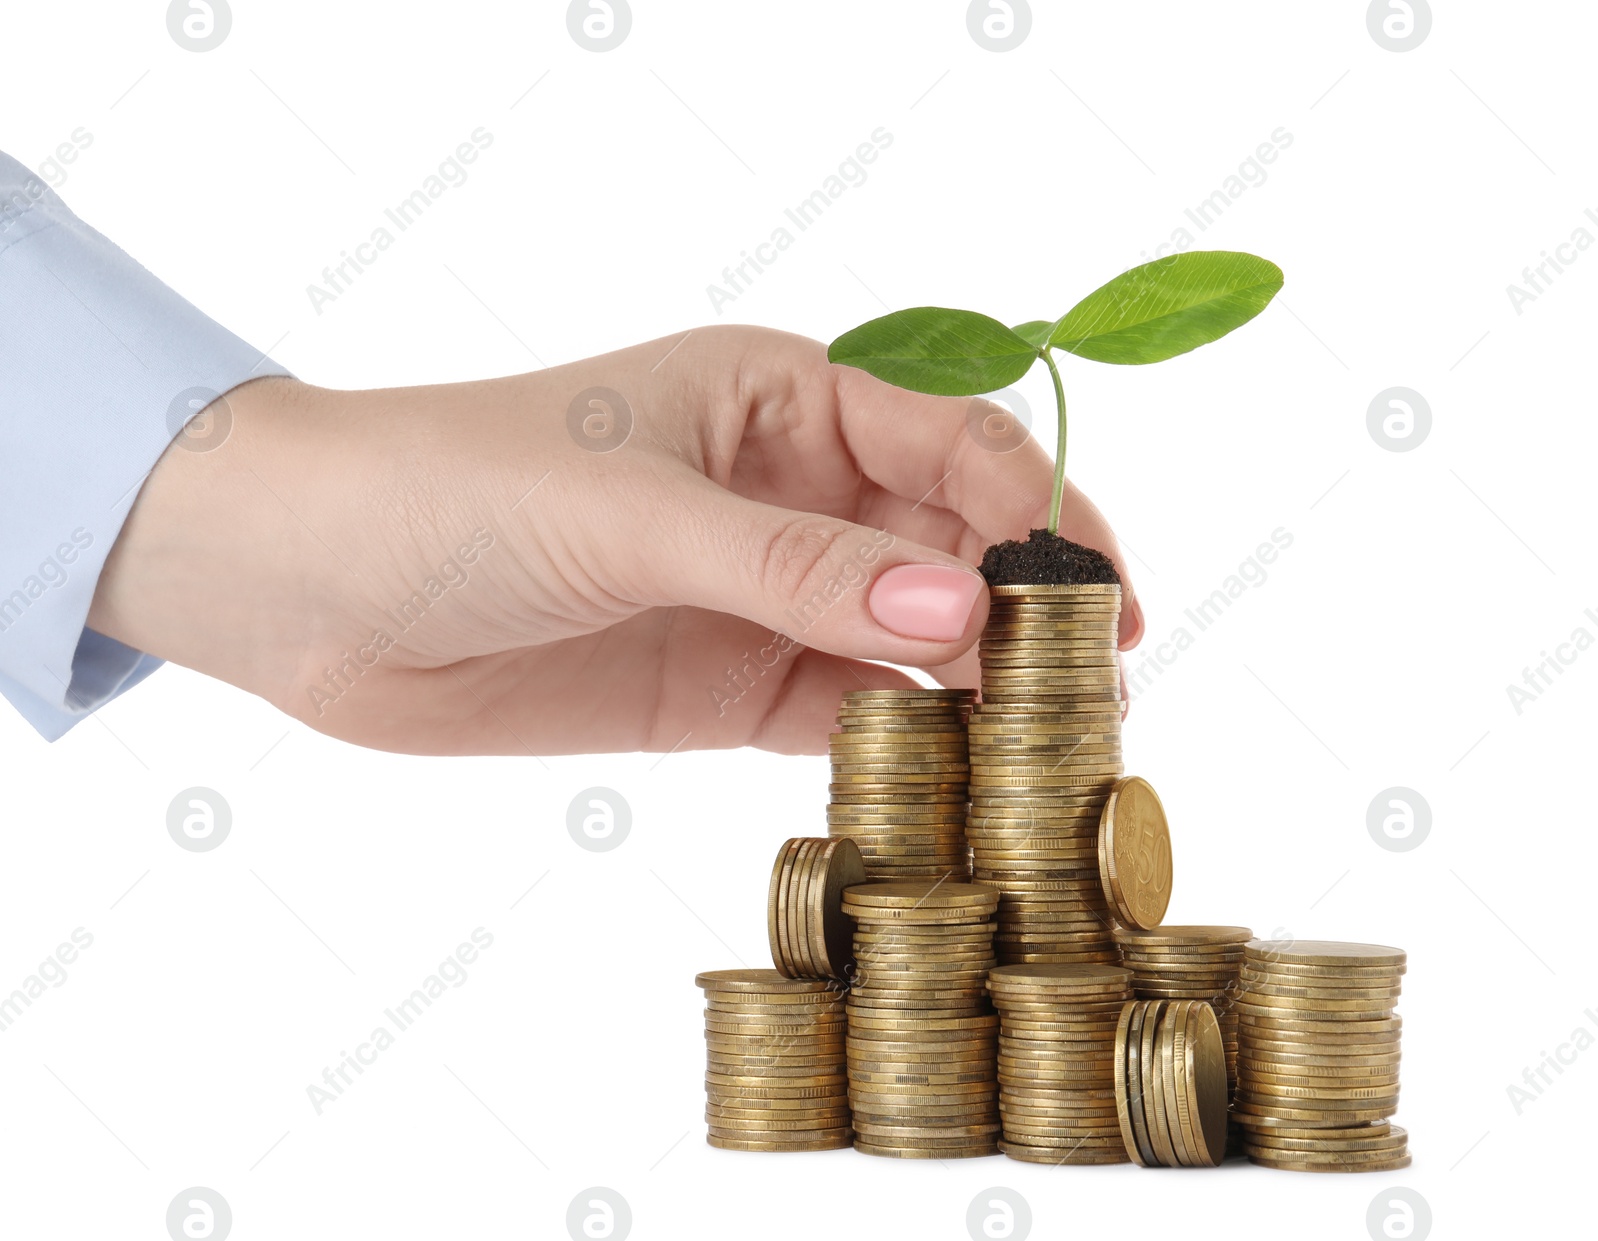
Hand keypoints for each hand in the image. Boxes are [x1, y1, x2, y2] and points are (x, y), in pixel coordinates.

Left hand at [89, 326, 1141, 754]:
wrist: (309, 584)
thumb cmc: (455, 488)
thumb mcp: (634, 512)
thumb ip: (796, 568)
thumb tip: (960, 619)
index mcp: (784, 397)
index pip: (954, 445)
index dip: (1038, 515)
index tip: (1091, 600)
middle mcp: (793, 491)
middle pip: (952, 547)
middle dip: (1025, 611)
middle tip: (1090, 695)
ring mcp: (765, 594)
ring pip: (911, 637)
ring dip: (979, 688)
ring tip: (1049, 752)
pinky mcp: (729, 684)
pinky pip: (846, 711)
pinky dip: (903, 743)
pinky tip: (951, 778)